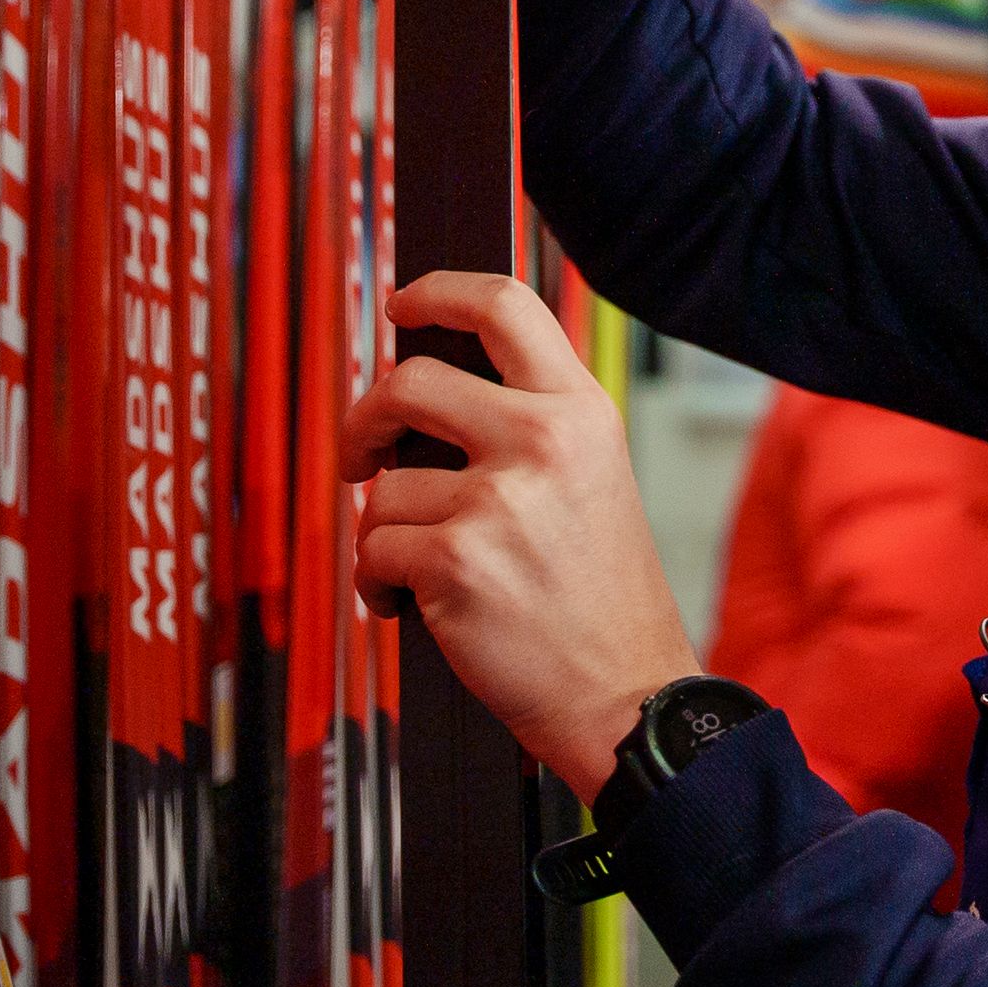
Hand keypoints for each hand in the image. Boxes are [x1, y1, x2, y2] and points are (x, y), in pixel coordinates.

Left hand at [342, 270, 699, 800]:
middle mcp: (543, 440)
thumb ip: (527, 424)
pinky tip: (418, 608)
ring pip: (383, 487)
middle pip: (409, 380)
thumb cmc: (600, 595)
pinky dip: (379, 588)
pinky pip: (372, 553)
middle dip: (364, 421)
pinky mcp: (454, 561)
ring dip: (386, 534)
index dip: (438, 292)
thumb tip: (422, 394)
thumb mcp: (592, 477)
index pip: (503, 304)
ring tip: (427, 572)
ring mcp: (497, 499)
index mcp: (581, 410)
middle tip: (360, 453)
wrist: (626, 693)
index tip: (404, 305)